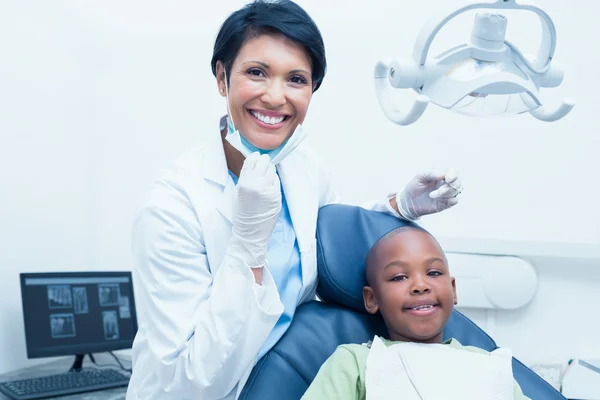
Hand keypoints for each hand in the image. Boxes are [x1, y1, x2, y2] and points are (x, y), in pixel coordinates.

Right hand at [230, 153, 281, 267]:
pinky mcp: (277, 196)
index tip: (256, 156)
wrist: (250, 231)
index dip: (254, 157)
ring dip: (269, 171)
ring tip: (265, 177)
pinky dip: (273, 182)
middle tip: (263, 162)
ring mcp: (268, 190)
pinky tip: (268, 187)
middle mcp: (257, 185)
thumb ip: (246, 177)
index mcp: (244, 183)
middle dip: (264, 162)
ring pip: (272, 170)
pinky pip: (276, 182)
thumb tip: (254, 162)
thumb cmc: (242, 212)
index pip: (251, 161)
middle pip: (264, 163)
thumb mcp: (238, 192)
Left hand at [396, 170, 461, 220]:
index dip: (453, 174)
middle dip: (450, 186)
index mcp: (441, 174)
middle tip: (439, 191)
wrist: (408, 202)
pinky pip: (455, 200)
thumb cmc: (414, 187)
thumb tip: (444, 174)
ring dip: (446, 193)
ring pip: (456, 191)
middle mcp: (446, 183)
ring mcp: (447, 193)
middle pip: (458, 182)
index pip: (453, 172)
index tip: (447, 178)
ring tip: (431, 195)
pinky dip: (450, 200)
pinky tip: (439, 201)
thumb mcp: (419, 177)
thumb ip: (431, 173)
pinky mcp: (446, 203)